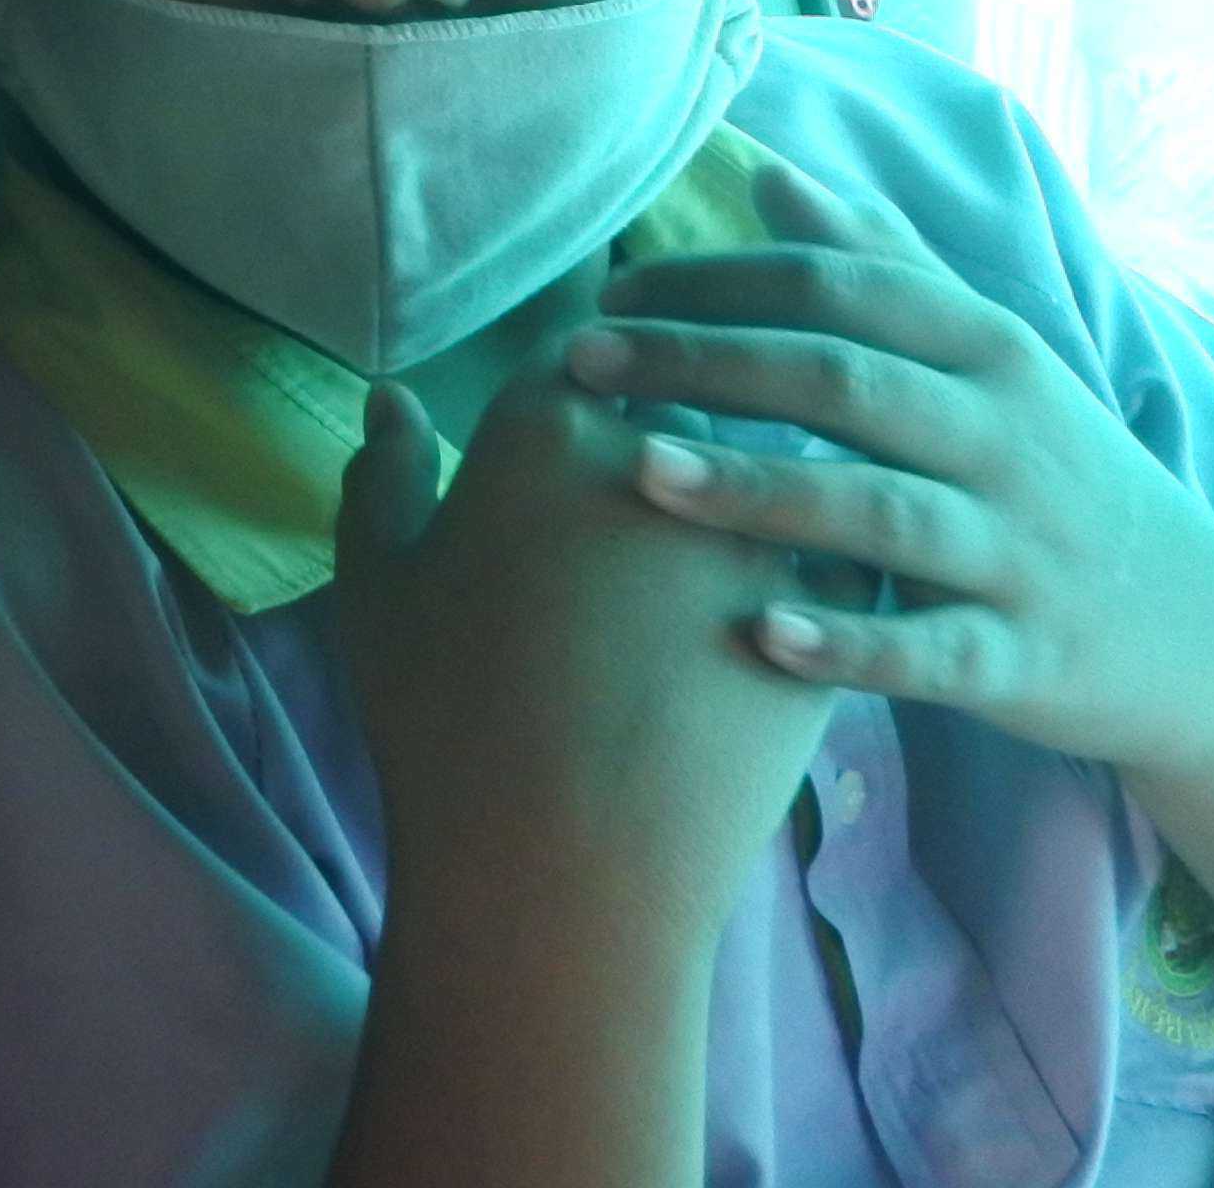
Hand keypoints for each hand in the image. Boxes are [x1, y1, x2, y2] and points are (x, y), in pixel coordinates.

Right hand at [336, 368, 841, 950]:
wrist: (564, 862)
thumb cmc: (442, 718)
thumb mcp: (376, 587)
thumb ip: (382, 475)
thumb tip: (393, 398)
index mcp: (548, 428)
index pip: (584, 350)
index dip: (582, 375)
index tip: (576, 413)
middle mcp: (666, 458)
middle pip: (690, 401)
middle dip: (674, 437)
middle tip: (643, 503)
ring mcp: (760, 537)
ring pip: (774, 479)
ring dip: (750, 504)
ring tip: (713, 567)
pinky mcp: (832, 619)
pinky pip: (838, 567)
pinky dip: (815, 579)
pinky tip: (779, 624)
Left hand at [571, 159, 1213, 777]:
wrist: (1207, 633)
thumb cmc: (1057, 474)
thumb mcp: (992, 359)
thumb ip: (886, 265)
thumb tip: (773, 174)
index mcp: (988, 351)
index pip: (838, 289)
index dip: (717, 281)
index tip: (607, 294)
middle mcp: (1006, 437)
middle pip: (843, 380)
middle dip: (704, 364)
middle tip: (578, 362)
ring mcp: (1021, 550)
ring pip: (881, 511)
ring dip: (758, 490)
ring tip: (640, 475)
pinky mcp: (1027, 656)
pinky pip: (933, 649)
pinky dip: (851, 642)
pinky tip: (759, 635)